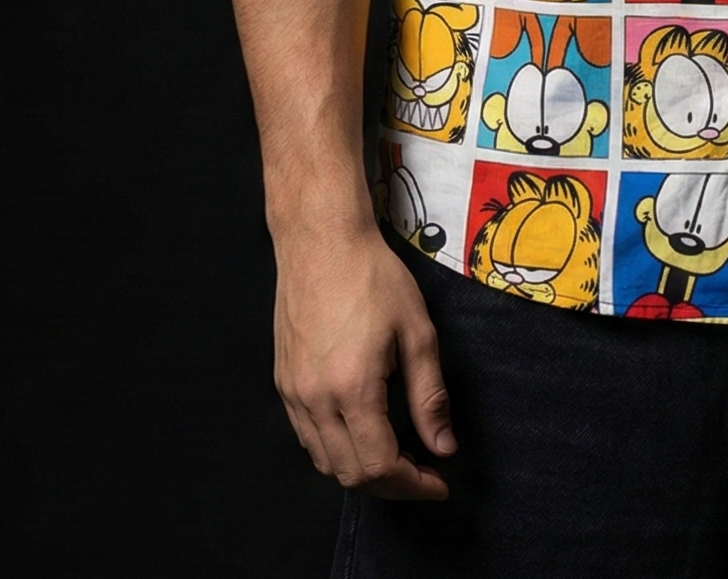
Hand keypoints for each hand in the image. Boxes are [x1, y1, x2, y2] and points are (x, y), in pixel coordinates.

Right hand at [273, 225, 455, 499]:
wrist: (322, 243)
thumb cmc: (374, 278)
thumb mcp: (417, 331)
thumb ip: (430, 395)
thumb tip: (443, 447)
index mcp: (352, 389)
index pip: (380, 466)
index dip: (413, 484)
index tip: (438, 482)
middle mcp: (315, 400)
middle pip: (351, 474)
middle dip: (392, 484)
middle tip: (423, 470)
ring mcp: (293, 394)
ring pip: (326, 462)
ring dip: (363, 471)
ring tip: (397, 454)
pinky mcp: (284, 384)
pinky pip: (308, 438)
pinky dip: (337, 450)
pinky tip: (362, 432)